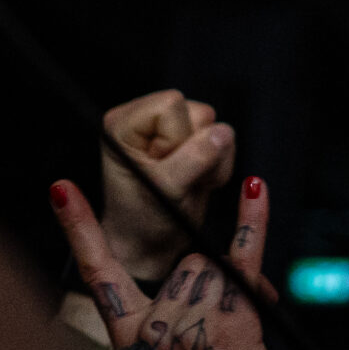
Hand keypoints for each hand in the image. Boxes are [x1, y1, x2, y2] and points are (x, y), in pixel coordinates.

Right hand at [51, 172, 283, 349]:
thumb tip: (217, 268)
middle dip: (213, 285)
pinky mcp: (233, 319)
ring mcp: (190, 319)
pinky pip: (245, 253)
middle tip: (221, 338)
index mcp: (128, 341)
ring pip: (218, 265)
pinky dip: (255, 219)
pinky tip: (257, 188)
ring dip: (240, 286)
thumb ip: (178, 317)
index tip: (61, 186)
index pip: (98, 272)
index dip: (78, 227)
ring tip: (238, 341)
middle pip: (187, 263)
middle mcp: (153, 325)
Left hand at [101, 89, 237, 280]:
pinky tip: (196, 181)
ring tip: (187, 182)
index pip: (170, 104)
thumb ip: (194, 158)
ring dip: (211, 160)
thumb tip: (222, 132)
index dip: (176, 139)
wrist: (151, 245)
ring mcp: (170, 130)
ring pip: (215, 126)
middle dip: (197, 149)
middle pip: (198, 112)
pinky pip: (225, 140)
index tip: (162, 167)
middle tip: (178, 178)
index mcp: (123, 124)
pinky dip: (218, 165)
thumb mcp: (164, 191)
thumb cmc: (142, 221)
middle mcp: (144, 120)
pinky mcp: (192, 140)